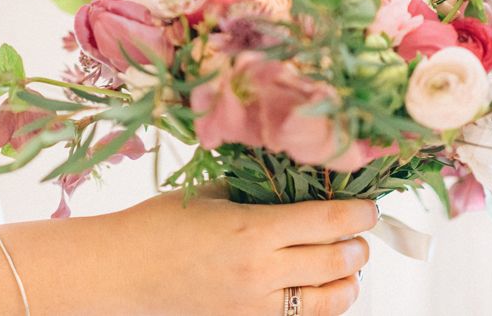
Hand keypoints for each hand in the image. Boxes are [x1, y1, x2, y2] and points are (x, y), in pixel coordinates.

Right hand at [114, 188, 375, 314]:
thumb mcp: (212, 195)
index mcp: (254, 228)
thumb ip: (255, 193)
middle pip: (335, 261)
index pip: (327, 220)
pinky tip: (318, 292)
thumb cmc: (159, 225)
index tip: (369, 208)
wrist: (121, 270)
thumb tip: (292, 188)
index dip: (358, 213)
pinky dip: (318, 306)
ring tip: (348, 268)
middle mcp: (261, 270)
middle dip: (358, 247)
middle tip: (361, 236)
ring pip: (326, 301)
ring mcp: (254, 305)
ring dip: (347, 282)